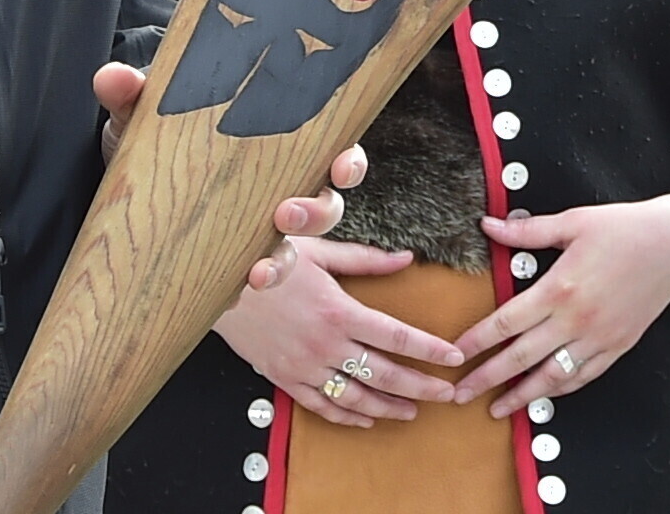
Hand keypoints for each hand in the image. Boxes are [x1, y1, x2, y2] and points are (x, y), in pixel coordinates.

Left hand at [91, 64, 367, 291]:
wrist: (124, 190)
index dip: (348, 161)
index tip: (341, 166)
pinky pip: (255, 278)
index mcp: (276, 144)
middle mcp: (279, 188)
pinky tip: (235, 290)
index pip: (332, 149)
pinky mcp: (232, 262)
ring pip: (296, 250)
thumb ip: (131, 93)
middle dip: (316, 213)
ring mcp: (257, 229)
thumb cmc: (153, 138)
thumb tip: (114, 78)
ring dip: (285, 260)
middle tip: (285, 213)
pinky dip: (248, 287)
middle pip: (327, 206)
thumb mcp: (143, 113)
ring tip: (259, 270)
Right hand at [213, 238, 466, 427]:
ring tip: (413, 411)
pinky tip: (367, 418)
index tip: (453, 356)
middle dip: (420, 386)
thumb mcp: (319, 250)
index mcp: (337, 310)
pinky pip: (321, 406)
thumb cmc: (267, 260)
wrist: (216, 283)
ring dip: (388, 407)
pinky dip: (347, 416)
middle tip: (447, 394)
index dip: (429, 348)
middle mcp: (324, 343)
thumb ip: (366, 259)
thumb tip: (406, 258)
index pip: (396, 335)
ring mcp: (303, 365)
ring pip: (355, 397)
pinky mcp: (284, 378)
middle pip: (383, 373)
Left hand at [448, 197, 669, 415]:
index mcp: (560, 287)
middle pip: (521, 357)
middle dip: (487, 378)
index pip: (507, 322)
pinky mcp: (618, 346)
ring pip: (552, 376)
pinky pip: (583, 376)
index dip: (477, 341)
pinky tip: (541, 396)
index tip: (453, 355)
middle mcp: (577, 320)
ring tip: (496, 409)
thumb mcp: (573, 222)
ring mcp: (599, 338)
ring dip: (521, 395)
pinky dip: (559, 390)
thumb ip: (528, 231)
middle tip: (459, 394)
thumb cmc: (623, 228)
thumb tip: (488, 226)